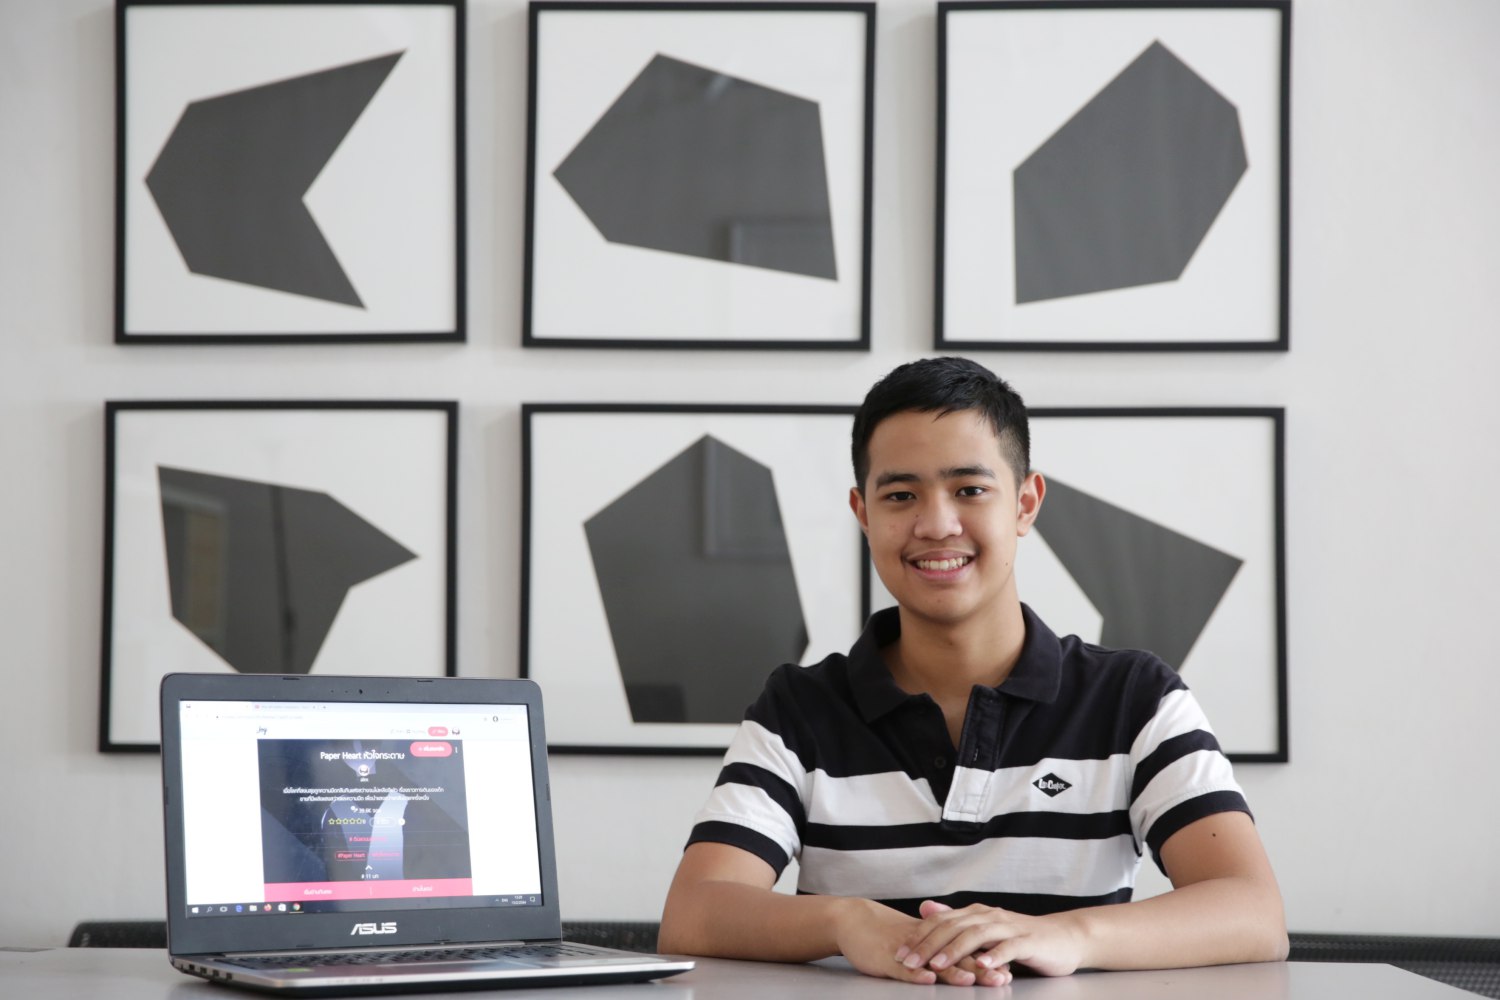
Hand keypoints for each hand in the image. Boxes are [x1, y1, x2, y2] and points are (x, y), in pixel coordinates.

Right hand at [833, 898, 1010, 985]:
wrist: (853, 919)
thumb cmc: (885, 933)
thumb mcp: (916, 940)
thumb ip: (940, 949)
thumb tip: (966, 961)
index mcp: (934, 940)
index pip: (965, 950)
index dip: (986, 960)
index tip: (1008, 969)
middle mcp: (924, 944)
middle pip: (956, 956)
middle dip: (979, 967)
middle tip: (1002, 977)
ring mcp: (905, 951)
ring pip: (932, 961)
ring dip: (953, 970)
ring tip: (972, 979)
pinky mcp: (885, 959)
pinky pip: (902, 968)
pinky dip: (915, 974)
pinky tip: (927, 979)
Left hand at [896, 900, 1084, 978]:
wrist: (1064, 938)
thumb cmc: (1021, 937)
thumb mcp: (986, 927)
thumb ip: (956, 920)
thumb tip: (925, 908)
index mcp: (977, 913)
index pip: (942, 922)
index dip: (919, 936)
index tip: (899, 953)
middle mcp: (990, 916)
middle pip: (954, 927)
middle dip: (928, 944)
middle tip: (908, 961)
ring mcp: (1009, 928)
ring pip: (977, 935)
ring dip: (955, 950)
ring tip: (937, 964)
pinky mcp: (1028, 942)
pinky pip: (1009, 948)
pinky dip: (995, 956)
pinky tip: (982, 966)